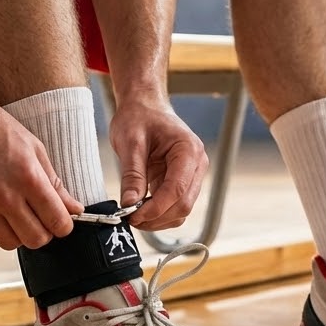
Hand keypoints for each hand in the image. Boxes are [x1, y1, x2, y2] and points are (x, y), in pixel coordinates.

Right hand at [0, 97, 82, 249]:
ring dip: (20, 233)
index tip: (62, 220)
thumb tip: (74, 209)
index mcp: (27, 177)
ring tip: (19, 214)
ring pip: (10, 243)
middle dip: (44, 232)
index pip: (57, 221)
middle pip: (35, 240)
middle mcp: (3, 195)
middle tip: (42, 217)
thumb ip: (55, 184)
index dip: (64, 224)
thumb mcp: (34, 148)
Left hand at [108, 97, 207, 230]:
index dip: (155, 209)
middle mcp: (197, 165)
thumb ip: (132, 174)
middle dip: (157, 217)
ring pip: (181, 210)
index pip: (177, 190)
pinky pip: (174, 205)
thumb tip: (129, 205)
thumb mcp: (130, 142)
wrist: (144, 106)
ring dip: (158, 219)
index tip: (132, 216)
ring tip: (132, 214)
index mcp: (188, 150)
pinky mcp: (182, 182)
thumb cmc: (138, 117)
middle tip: (129, 218)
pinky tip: (139, 209)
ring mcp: (192, 175)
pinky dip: (158, 213)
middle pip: (184, 204)